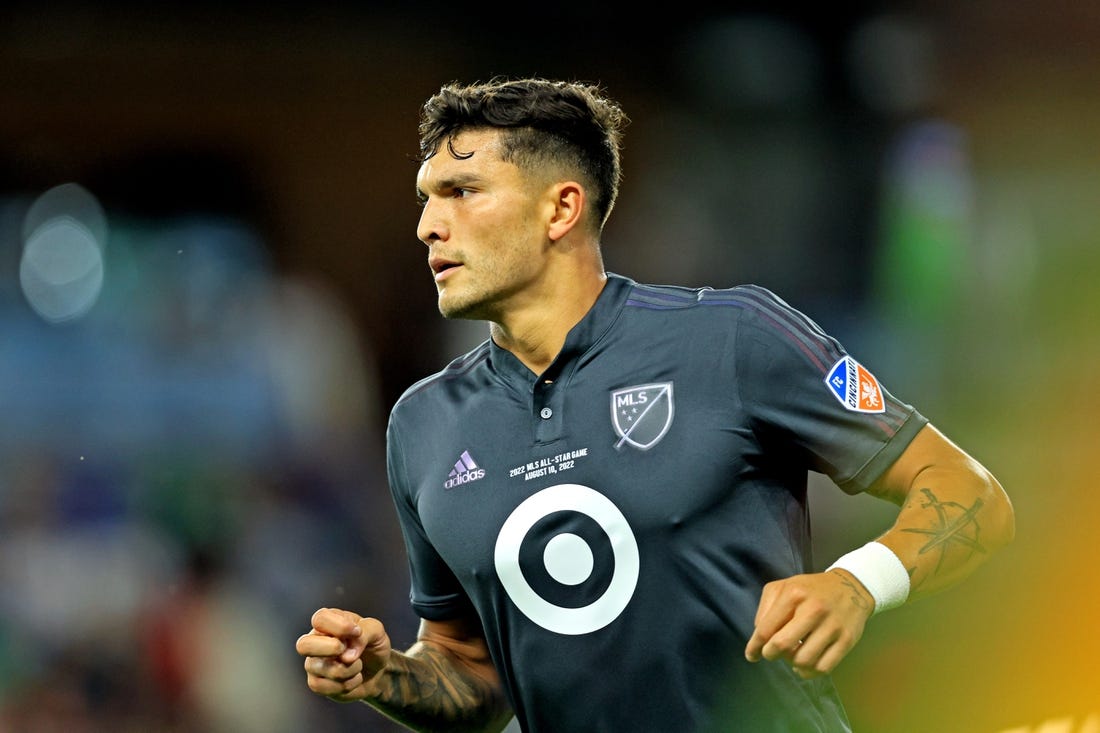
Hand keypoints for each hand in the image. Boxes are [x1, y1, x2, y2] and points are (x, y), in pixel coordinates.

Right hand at [296, 608, 390, 700]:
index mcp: (328, 621)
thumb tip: (347, 656)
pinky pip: (324, 687)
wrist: (377, 670)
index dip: (340, 627)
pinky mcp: (316, 683)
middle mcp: (315, 640)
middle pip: (303, 645)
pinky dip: (347, 685)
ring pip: (321, 669)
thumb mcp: (376, 631)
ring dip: (349, 669)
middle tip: (349, 652)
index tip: (358, 632)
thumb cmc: (373, 645)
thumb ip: (364, 633)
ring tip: (358, 665)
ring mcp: (312, 662)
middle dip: (331, 649)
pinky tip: (353, 678)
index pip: (320, 619)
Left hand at [744, 570, 873, 678]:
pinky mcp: (847, 640)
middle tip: (771, 654)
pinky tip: (806, 664)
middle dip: (771, 654)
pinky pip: (823, 668)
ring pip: (803, 660)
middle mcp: (814, 609)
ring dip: (792, 663)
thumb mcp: (784, 586)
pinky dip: (810, 672)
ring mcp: (832, 626)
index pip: (766, 629)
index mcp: (794, 594)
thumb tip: (760, 636)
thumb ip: (766, 608)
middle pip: (783, 646)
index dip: (755, 647)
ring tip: (791, 655)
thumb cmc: (810, 589)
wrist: (850, 586)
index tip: (751, 655)